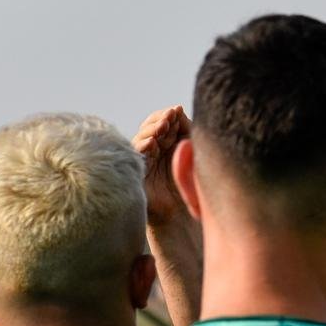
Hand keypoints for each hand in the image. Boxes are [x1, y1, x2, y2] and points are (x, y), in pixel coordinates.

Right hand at [133, 105, 192, 227]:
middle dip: (161, 119)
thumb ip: (187, 131)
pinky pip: (133, 156)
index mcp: (167, 145)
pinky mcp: (135, 175)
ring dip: (151, 130)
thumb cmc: (191, 186)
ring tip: (163, 125)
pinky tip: (152, 142)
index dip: (169, 115)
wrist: (185, 217)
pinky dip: (141, 146)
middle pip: (151, 127)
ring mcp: (144, 163)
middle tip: (171, 115)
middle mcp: (153, 152)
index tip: (179, 110)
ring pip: (142, 139)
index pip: (163, 123)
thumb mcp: (193, 153)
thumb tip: (177, 108)